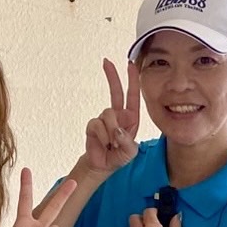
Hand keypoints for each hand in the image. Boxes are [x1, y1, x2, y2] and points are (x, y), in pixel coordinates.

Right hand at [85, 59, 139, 173]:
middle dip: (112, 76)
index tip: (130, 65)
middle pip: (115, 92)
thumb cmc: (119, 156)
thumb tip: (116, 130)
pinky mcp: (93, 124)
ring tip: (112, 144)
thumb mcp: (130, 152)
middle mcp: (118, 115)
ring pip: (108, 114)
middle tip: (106, 61)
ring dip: (111, 131)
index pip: (133, 96)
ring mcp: (104, 119)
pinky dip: (101, 136)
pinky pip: (97, 125)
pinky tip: (103, 143)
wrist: (102, 165)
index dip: (132, 80)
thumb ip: (127, 142)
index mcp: (130, 118)